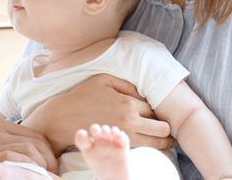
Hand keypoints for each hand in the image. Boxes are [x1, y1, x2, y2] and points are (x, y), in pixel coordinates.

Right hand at [0, 118, 57, 179]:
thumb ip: (6, 141)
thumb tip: (31, 150)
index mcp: (0, 125)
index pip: (34, 134)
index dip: (48, 150)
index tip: (52, 164)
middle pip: (35, 141)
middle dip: (48, 159)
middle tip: (52, 173)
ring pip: (28, 149)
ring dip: (41, 165)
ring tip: (44, 176)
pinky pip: (14, 158)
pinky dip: (27, 167)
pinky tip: (30, 175)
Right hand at [21, 74, 175, 153]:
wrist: (63, 117)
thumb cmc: (82, 96)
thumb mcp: (104, 80)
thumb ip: (127, 84)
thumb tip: (142, 93)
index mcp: (128, 103)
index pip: (154, 108)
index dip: (158, 110)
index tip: (158, 111)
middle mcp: (130, 121)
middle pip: (161, 128)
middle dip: (167, 128)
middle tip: (169, 128)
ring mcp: (125, 136)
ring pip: (155, 142)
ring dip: (164, 142)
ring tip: (169, 142)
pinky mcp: (118, 147)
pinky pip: (143, 150)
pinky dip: (152, 150)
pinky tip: (157, 150)